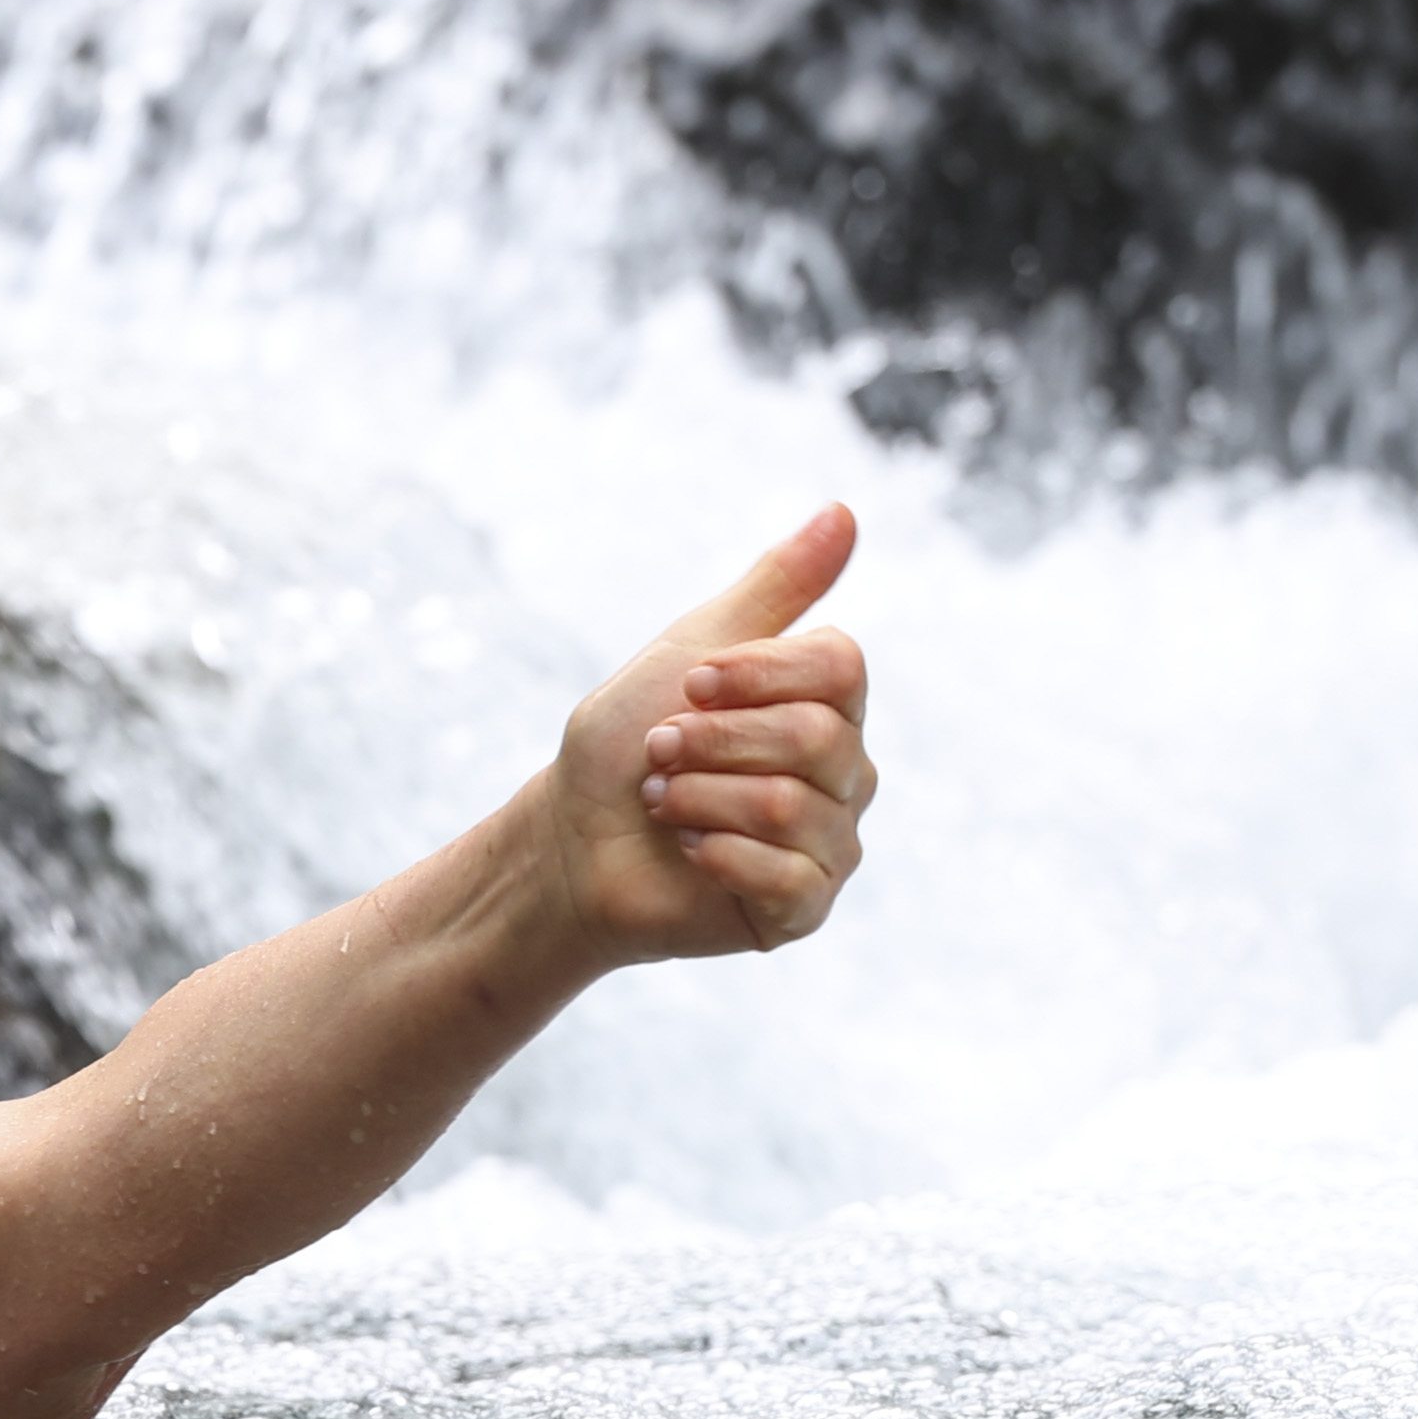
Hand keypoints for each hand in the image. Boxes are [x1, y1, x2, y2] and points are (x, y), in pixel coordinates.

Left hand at [536, 504, 872, 964]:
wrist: (571, 843)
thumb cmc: (626, 745)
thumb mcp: (691, 650)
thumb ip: (774, 587)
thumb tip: (846, 510)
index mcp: (827, 705)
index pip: (841, 666)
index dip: (757, 672)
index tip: (689, 682)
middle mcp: (846, 772)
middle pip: (815, 736)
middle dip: (712, 740)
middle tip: (659, 751)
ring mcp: (831, 842)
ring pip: (792, 805)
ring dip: (701, 797)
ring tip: (662, 801)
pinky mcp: (803, 908)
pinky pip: (788, 876)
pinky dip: (717, 854)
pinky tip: (686, 850)